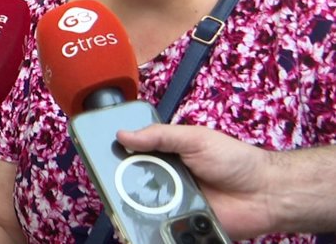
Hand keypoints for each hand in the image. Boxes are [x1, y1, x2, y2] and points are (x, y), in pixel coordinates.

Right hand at [116, 124, 274, 239]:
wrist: (266, 194)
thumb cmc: (234, 160)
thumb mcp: (194, 138)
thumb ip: (160, 136)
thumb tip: (123, 134)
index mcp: (166, 156)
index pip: (133, 157)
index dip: (116, 158)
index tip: (99, 159)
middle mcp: (166, 181)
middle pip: (131, 185)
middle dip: (118, 187)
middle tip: (109, 188)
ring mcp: (173, 205)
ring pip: (142, 210)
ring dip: (131, 211)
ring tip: (122, 212)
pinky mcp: (182, 227)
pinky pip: (159, 230)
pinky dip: (150, 231)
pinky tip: (140, 230)